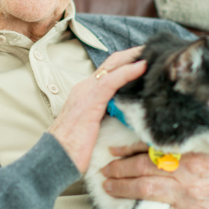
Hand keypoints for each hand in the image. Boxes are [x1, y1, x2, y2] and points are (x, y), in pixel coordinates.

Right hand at [47, 47, 145, 172]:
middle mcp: (84, 87)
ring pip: (113, 66)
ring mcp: (86, 92)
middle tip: (153, 49)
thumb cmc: (72, 149)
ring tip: (152, 52)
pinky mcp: (90, 101)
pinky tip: (142, 67)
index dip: (126, 62)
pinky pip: (111, 81)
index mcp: (85, 92)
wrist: (55, 158)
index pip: (108, 70)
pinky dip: (128, 71)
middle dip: (132, 54)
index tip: (144, 59)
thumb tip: (123, 116)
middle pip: (112, 63)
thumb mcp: (91, 127)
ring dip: (133, 57)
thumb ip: (105, 116)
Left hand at [101, 141, 208, 208]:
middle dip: (118, 170)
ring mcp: (187, 194)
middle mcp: (184, 171)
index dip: (127, 148)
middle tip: (104, 170)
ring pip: (145, 192)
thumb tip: (169, 121)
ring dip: (123, 190)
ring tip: (108, 188)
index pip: (150, 147)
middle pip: (141, 169)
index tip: (113, 150)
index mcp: (189, 150)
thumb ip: (194, 131)